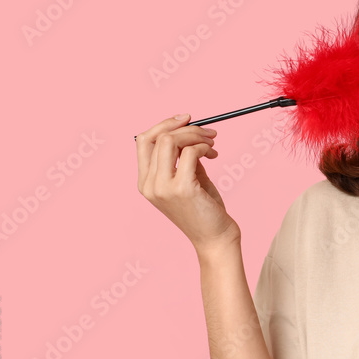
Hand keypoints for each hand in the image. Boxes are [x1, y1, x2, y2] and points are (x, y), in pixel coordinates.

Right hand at [136, 114, 240, 253]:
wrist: (215, 238)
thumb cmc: (204, 210)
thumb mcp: (189, 179)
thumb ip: (183, 158)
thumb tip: (190, 132)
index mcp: (146, 182)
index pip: (143, 141)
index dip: (164, 125)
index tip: (186, 119)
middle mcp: (149, 185)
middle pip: (155, 137)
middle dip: (183, 127)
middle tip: (207, 130)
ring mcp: (163, 187)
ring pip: (170, 141)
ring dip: (196, 135)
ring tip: (212, 143)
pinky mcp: (181, 189)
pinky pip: (190, 153)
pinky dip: (203, 147)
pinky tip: (212, 155)